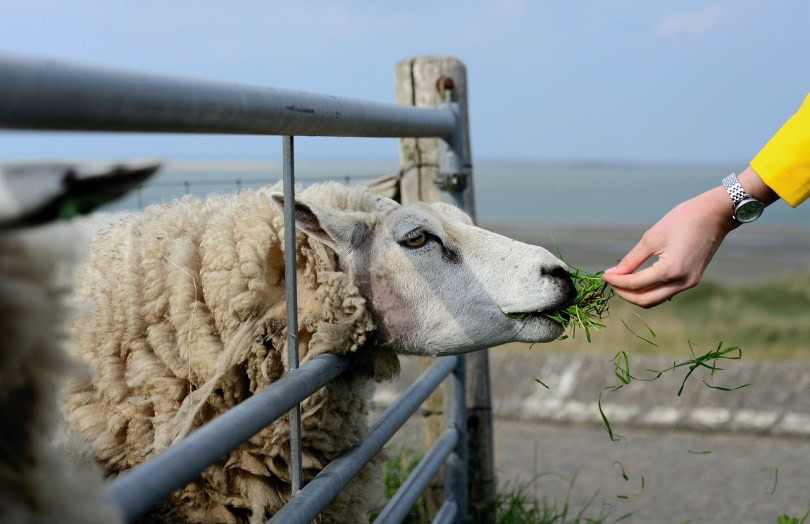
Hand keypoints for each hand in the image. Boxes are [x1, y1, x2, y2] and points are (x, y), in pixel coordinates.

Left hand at [602, 186, 736, 307]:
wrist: (715, 215)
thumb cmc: (683, 220)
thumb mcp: (651, 238)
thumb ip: (631, 260)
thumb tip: (614, 274)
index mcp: (671, 271)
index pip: (635, 285)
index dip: (616, 282)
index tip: (603, 275)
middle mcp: (682, 282)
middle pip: (645, 300)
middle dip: (624, 293)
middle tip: (610, 281)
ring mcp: (689, 283)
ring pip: (655, 299)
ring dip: (636, 294)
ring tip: (621, 281)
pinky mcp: (692, 280)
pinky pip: (666, 293)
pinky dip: (649, 290)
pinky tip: (638, 279)